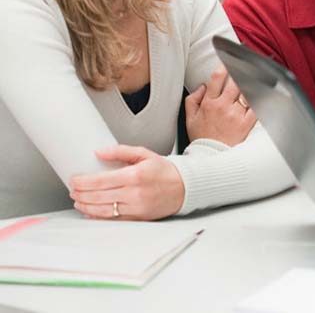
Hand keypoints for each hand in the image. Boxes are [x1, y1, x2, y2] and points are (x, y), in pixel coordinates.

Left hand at [69, 145, 184, 219]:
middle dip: (80, 193)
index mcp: (135, 176)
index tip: (74, 179)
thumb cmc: (165, 171)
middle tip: (73, 189)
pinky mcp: (138, 218)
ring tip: (78, 200)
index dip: (82, 181)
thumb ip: (120, 151)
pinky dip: (97, 217)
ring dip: (85, 206)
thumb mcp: (144, 154)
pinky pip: (112, 220)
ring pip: (102, 210)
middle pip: (98, 196)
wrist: (185, 187)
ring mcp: (136, 208)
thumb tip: (98, 152)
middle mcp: (134, 193)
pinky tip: (90, 211)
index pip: (100, 180)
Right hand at [185, 65, 255, 145]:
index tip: (227, 63)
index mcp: (209, 103)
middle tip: (243, 69)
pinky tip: (261, 93)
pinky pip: (256, 107)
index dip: (223, 67)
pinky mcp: (247, 123)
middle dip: (239, 73)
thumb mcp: (189, 119)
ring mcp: (236, 114)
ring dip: (250, 85)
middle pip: (235, 82)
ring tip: (253, 79)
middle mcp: (223, 107)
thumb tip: (202, 86)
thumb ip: (192, 100)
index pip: (217, 78)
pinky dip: (259, 99)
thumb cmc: (202, 139)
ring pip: (247, 92)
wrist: (212, 158)